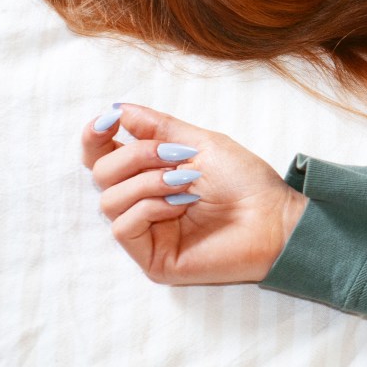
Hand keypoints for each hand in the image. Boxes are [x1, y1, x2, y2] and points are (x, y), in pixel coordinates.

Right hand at [79, 103, 307, 285]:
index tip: (109, 119)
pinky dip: (149, 208)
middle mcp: (142, 200)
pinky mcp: (151, 257)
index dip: (95, 136)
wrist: (272, 218)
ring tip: (185, 182)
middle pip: (100, 173)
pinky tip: (181, 206)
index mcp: (151, 172)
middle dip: (134, 155)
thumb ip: (157, 127)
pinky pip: (123, 226)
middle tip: (174, 154)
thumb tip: (117, 108)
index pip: (102, 155)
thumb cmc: (244, 181)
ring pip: (109, 199)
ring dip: (147, 181)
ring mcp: (145, 231)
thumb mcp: (200, 143)